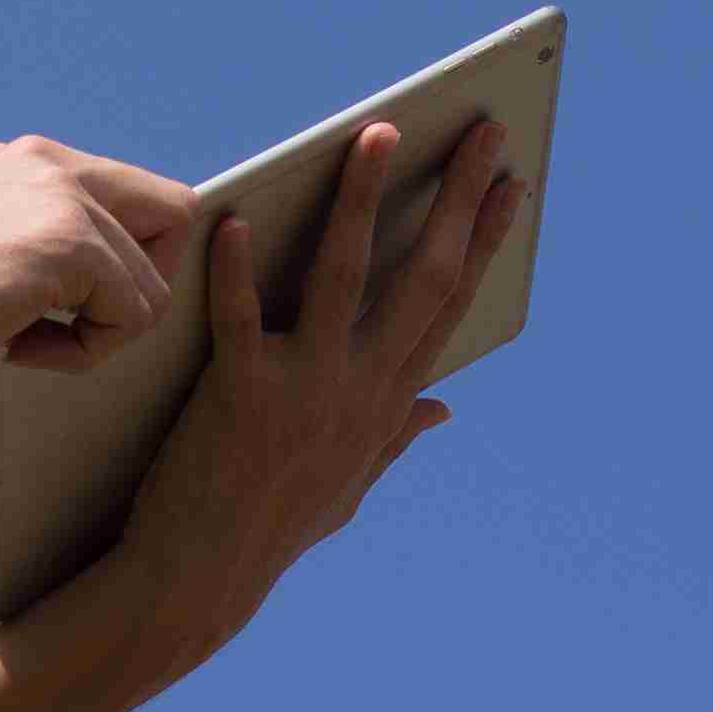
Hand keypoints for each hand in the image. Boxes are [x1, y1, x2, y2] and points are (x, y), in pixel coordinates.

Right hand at [0, 136, 198, 395]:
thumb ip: (33, 233)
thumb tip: (97, 270)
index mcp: (31, 162)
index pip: (142, 196)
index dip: (132, 258)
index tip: (79, 301)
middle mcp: (52, 164)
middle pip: (173, 219)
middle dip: (138, 290)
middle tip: (69, 323)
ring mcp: (62, 197)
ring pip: (152, 285)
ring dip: (100, 335)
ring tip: (23, 338)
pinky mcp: (66, 242)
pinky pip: (132, 315)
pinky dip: (85, 352)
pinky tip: (17, 346)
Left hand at [117, 113, 525, 660]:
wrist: (200, 581)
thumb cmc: (270, 528)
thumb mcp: (349, 487)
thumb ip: (396, 439)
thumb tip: (443, 409)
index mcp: (387, 405)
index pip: (451, 307)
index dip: (485, 241)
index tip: (512, 185)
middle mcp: (359, 392)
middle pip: (422, 278)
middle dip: (457, 197)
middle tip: (483, 130)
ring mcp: (304, 392)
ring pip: (343, 277)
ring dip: (362, 200)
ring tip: (378, 133)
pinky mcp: (239, 397)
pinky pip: (240, 318)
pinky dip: (237, 269)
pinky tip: (241, 216)